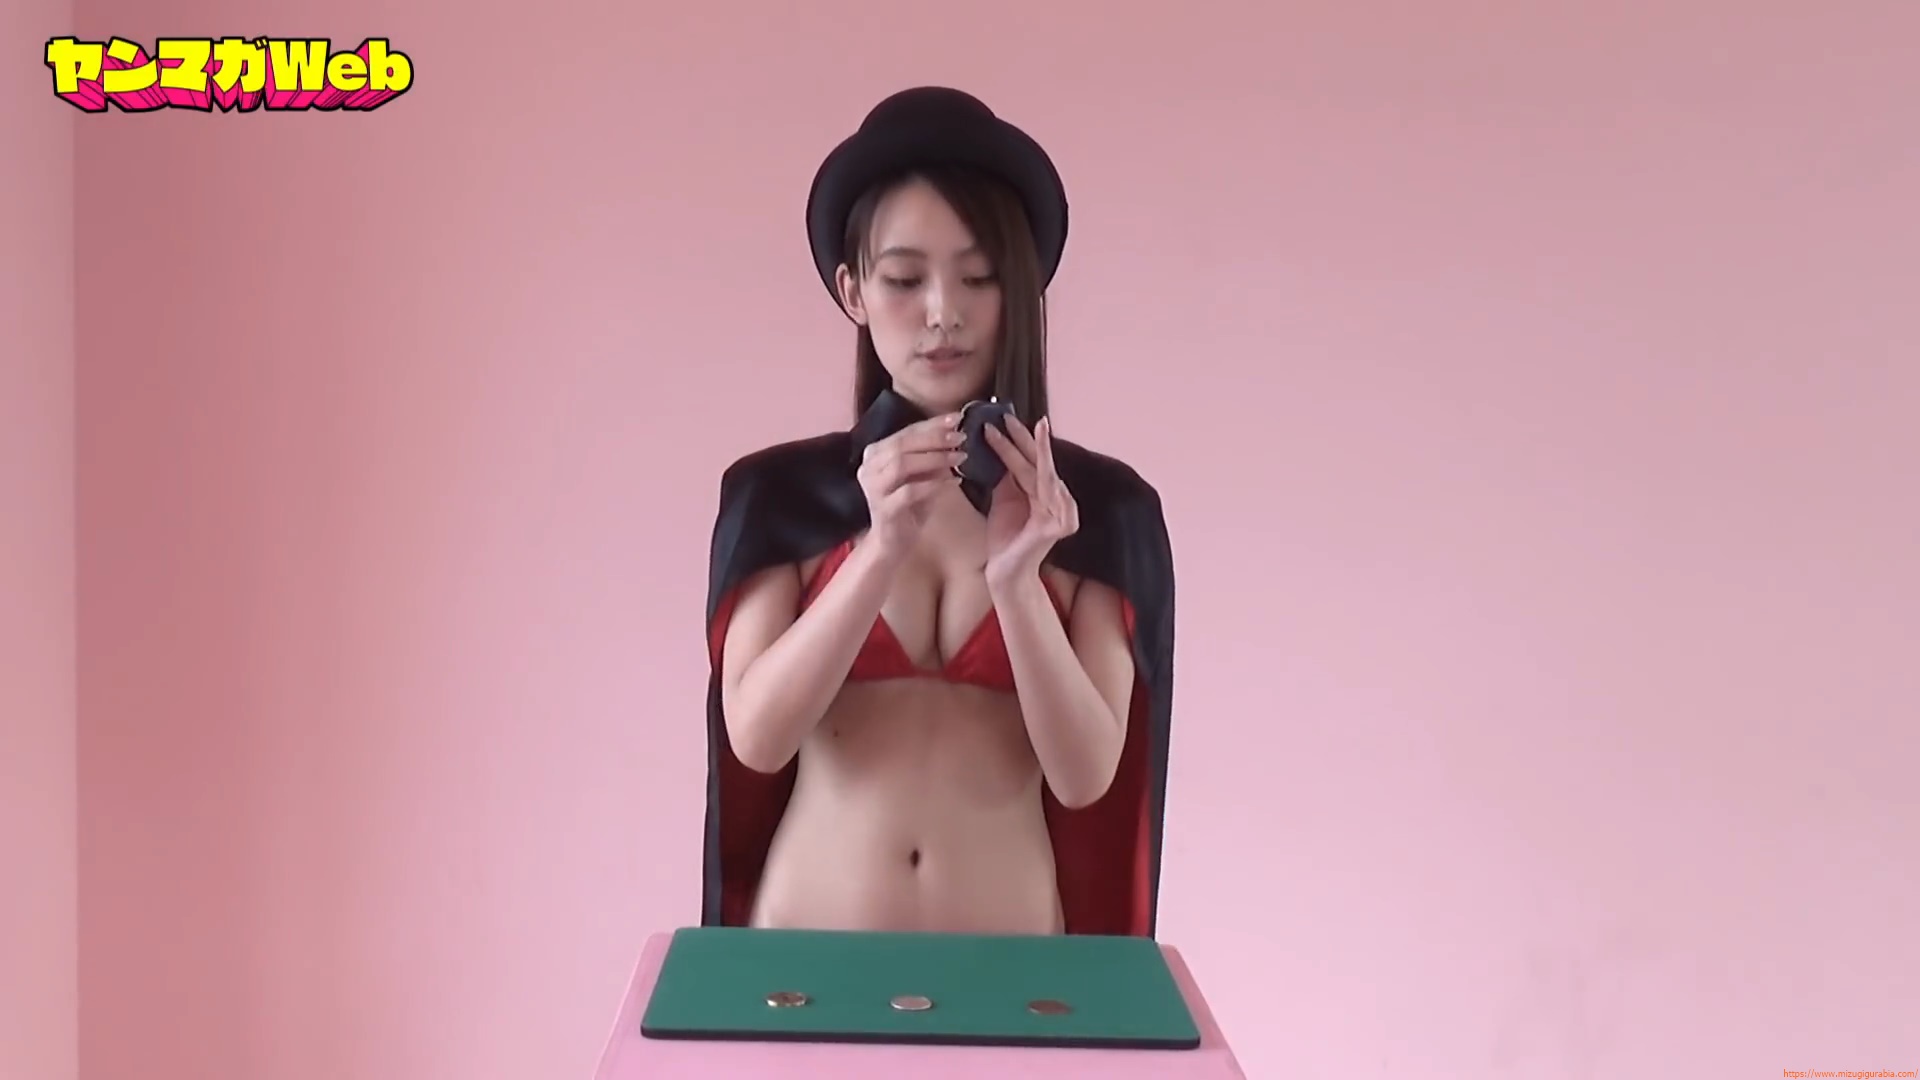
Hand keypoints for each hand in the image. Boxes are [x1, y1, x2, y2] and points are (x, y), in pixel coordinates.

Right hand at [858, 412, 965, 554]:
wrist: (891, 542)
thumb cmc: (907, 505)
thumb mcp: (920, 474)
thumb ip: (930, 454)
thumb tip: (955, 432)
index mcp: (876, 453)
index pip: (905, 432)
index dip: (931, 424)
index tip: (957, 417)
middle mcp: (869, 467)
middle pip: (901, 443)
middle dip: (933, 438)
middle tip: (961, 437)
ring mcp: (873, 488)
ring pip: (902, 464)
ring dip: (934, 458)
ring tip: (960, 458)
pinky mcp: (883, 509)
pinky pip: (910, 492)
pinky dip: (934, 484)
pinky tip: (955, 482)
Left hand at [982, 415, 1078, 584]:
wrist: (1004, 570)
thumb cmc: (1005, 535)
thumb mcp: (1004, 497)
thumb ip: (1008, 474)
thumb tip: (1001, 443)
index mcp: (1046, 492)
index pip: (1032, 460)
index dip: (1018, 439)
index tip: (1002, 418)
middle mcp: (1059, 499)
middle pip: (1039, 462)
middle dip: (1021, 437)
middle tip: (1005, 415)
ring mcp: (1062, 512)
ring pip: (1041, 473)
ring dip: (1023, 449)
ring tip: (1009, 427)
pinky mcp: (1057, 526)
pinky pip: (1047, 495)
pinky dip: (1039, 475)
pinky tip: (1030, 458)